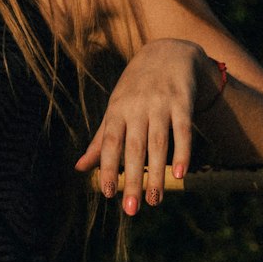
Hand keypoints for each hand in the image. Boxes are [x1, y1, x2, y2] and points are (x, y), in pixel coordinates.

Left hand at [74, 39, 218, 214]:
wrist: (168, 52)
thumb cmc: (136, 87)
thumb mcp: (116, 108)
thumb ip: (101, 139)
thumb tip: (80, 168)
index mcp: (117, 109)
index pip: (110, 142)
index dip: (107, 167)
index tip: (106, 193)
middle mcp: (137, 107)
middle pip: (134, 148)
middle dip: (132, 180)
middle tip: (131, 210)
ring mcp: (160, 103)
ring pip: (158, 143)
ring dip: (156, 174)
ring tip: (155, 202)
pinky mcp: (183, 102)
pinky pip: (183, 130)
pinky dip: (182, 152)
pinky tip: (181, 174)